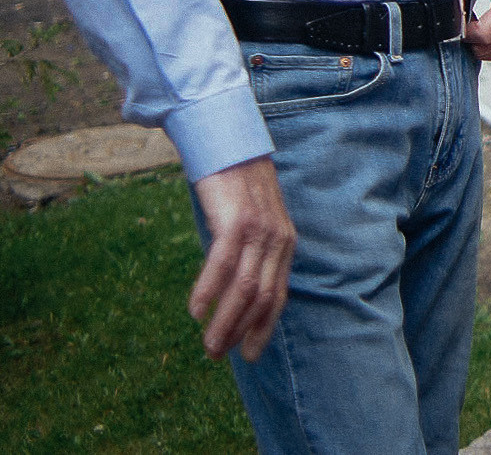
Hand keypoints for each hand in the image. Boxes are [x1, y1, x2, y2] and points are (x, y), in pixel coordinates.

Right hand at [190, 156, 293, 361]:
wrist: (228, 144)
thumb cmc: (236, 188)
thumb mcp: (253, 223)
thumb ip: (250, 253)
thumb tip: (235, 290)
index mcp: (285, 244)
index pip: (278, 295)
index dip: (263, 328)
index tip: (248, 355)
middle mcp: (278, 239)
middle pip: (262, 297)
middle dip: (240, 332)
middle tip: (217, 356)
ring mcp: (259, 229)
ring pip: (244, 286)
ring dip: (224, 320)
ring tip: (207, 345)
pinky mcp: (236, 219)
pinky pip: (223, 262)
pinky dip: (209, 289)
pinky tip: (195, 310)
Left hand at [464, 0, 490, 60]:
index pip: (482, 35)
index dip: (463, 31)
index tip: (456, 18)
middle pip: (484, 48)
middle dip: (468, 38)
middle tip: (464, 20)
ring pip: (488, 54)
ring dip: (477, 43)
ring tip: (475, 23)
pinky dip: (486, 45)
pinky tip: (485, 29)